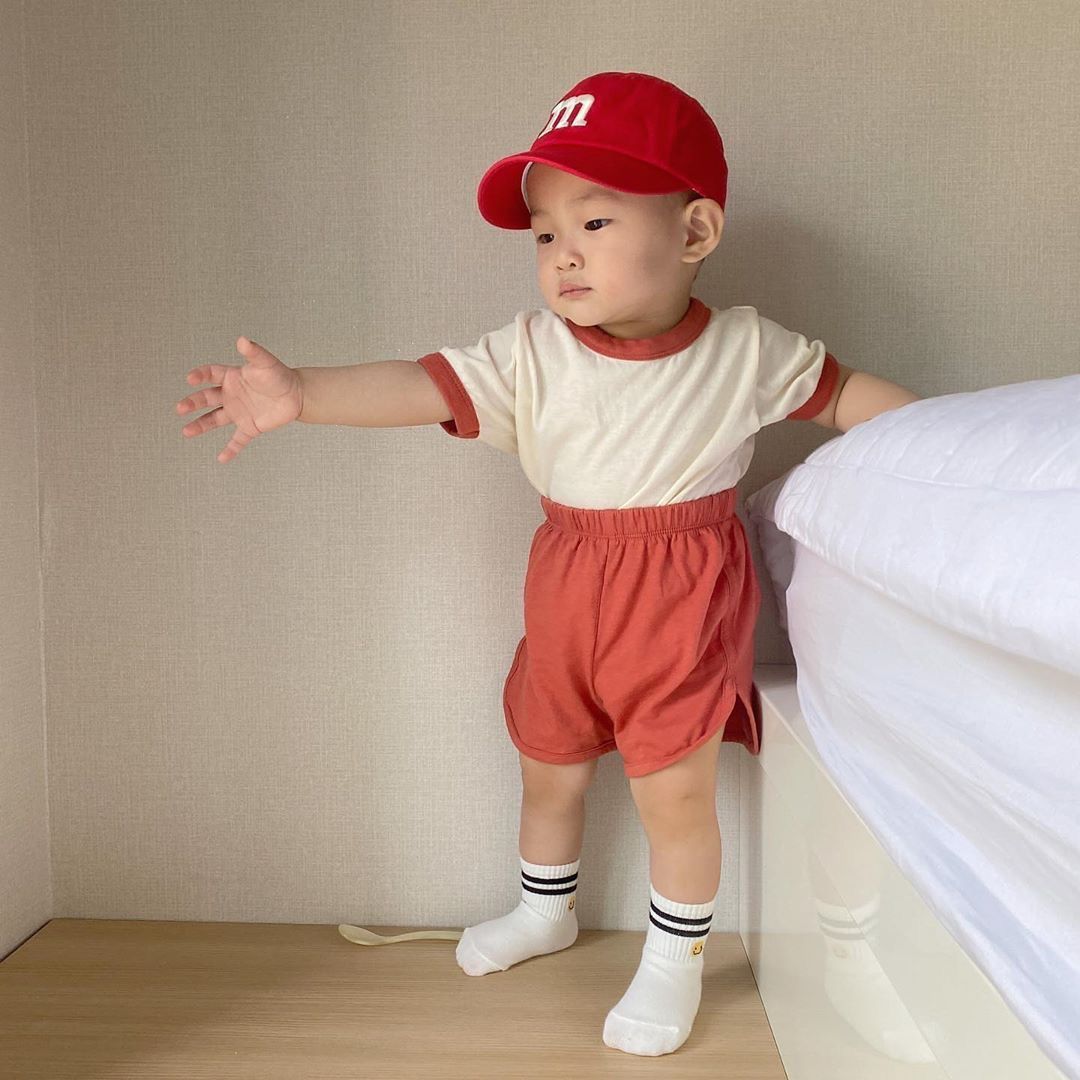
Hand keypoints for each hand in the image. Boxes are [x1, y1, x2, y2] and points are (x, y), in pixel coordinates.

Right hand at [176, 337, 303, 462]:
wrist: (296, 395)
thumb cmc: (279, 375)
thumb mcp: (266, 363)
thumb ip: (254, 352)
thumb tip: (242, 340)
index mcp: (232, 377)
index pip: (210, 374)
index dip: (200, 376)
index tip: (191, 379)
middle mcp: (230, 395)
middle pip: (206, 398)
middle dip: (192, 403)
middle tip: (180, 408)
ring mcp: (238, 412)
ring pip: (214, 420)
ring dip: (200, 425)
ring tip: (186, 432)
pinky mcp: (249, 427)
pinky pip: (237, 440)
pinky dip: (230, 450)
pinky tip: (221, 459)